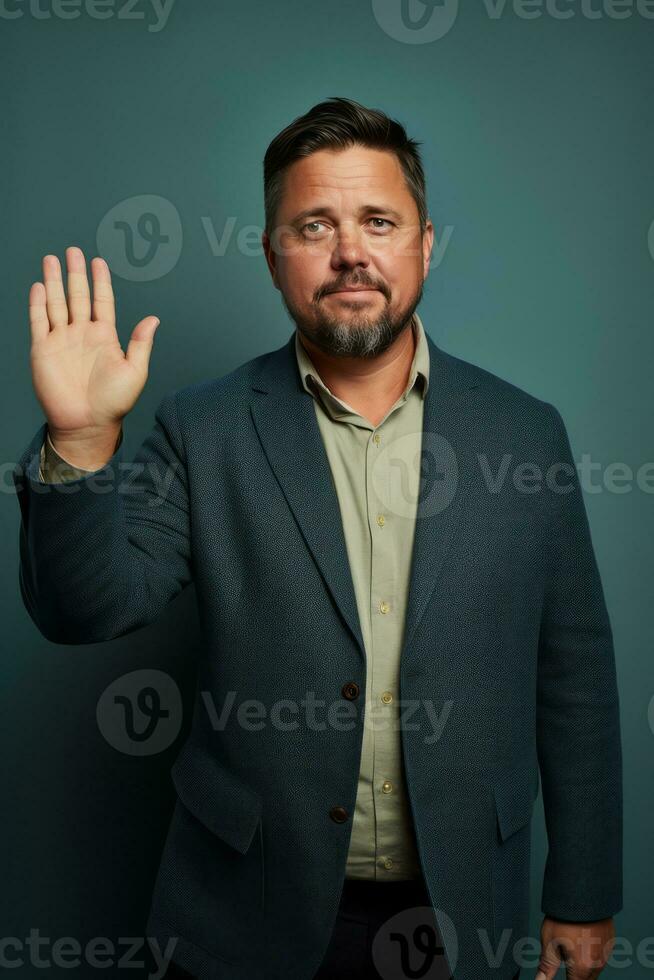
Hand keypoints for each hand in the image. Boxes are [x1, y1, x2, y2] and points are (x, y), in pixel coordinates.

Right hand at [28, 246, 159, 440]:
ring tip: (52, 259)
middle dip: (75, 274)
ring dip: (53, 281)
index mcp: (104, 336)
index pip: (101, 301)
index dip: (100, 281)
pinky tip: (39, 286)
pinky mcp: (43, 350)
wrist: (87, 424)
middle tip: (73, 251)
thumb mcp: (135, 371)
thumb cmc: (113, 403)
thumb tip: (154, 319)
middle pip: (77, 296)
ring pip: (55, 303)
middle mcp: (82, 334)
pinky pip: (38, 321)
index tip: (98, 261)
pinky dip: (37, 303)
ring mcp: (61, 340)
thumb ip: (141, 343)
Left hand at [536, 916, 615, 978]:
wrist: (584, 893)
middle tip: (563, 953)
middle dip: (573, 973)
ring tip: (571, 941)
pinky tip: (581, 937)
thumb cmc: (565, 916)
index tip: (562, 968)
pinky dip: (591, 952)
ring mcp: (606, 954)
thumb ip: (546, 967)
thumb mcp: (550, 941)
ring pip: (594, 969)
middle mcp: (598, 965)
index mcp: (582, 969)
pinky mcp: (610, 942)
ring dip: (583, 964)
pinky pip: (600, 956)